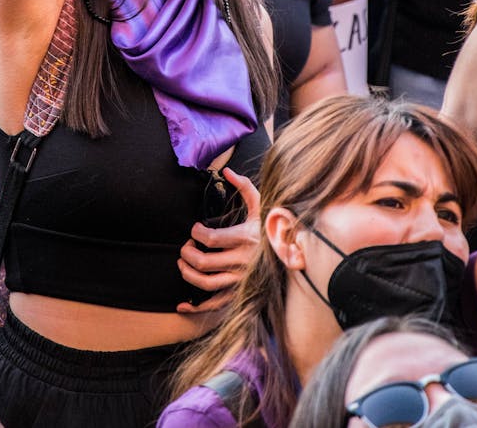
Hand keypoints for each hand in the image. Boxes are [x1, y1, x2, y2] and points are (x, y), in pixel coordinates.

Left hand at [176, 168, 259, 314]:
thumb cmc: (271, 230)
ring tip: (183, 263)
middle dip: (187, 253)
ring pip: (205, 283)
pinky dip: (195, 307)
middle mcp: (242, 261)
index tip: (195, 229)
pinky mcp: (240, 294)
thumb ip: (244, 187)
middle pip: (203, 262)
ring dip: (187, 274)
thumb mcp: (262, 206)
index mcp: (245, 238)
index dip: (196, 233)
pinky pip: (215, 305)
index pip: (211, 238)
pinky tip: (183, 304)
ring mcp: (240, 280)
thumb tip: (226, 171)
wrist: (293, 256)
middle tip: (185, 247)